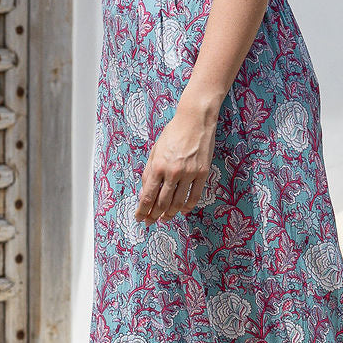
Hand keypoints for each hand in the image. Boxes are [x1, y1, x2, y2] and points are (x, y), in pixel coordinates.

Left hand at [135, 103, 217, 224]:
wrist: (195, 120)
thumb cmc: (173, 133)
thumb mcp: (155, 151)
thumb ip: (149, 172)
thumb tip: (145, 192)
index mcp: (158, 166)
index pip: (148, 196)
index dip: (143, 210)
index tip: (140, 218)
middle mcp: (173, 172)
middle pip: (162, 203)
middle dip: (154, 216)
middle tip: (151, 222)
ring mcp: (189, 173)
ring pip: (178, 203)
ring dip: (170, 214)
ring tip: (166, 218)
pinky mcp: (203, 173)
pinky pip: (195, 196)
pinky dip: (188, 206)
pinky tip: (183, 210)